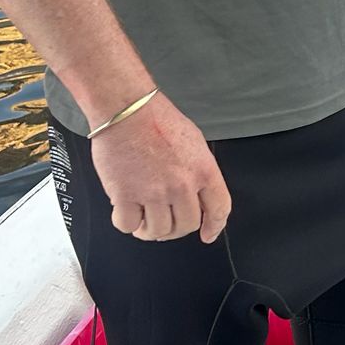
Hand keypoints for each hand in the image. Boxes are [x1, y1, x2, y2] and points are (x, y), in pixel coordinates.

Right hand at [89, 92, 231, 243]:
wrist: (126, 109)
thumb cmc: (156, 118)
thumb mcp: (193, 142)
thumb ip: (198, 170)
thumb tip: (197, 193)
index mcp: (203, 170)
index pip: (219, 209)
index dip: (214, 226)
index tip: (207, 234)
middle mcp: (182, 186)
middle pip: (185, 226)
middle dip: (175, 229)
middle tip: (164, 222)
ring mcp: (154, 193)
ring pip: (158, 231)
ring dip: (149, 230)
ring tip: (143, 218)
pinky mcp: (126, 196)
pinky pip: (129, 225)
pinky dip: (127, 223)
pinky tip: (125, 211)